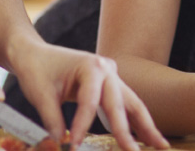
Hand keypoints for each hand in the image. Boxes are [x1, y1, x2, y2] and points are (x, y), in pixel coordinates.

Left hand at [10, 40, 167, 150]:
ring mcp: (111, 76)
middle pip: (121, 103)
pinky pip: (125, 105)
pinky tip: (148, 138)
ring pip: (132, 103)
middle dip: (129, 130)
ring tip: (161, 146)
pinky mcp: (110, 85)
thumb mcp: (40, 95)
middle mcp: (106, 69)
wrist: (33, 53)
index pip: (90, 102)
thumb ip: (53, 121)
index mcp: (90, 65)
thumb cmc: (36, 69)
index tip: (74, 146)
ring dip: (145, 126)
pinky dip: (135, 121)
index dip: (83, 126)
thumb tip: (60, 146)